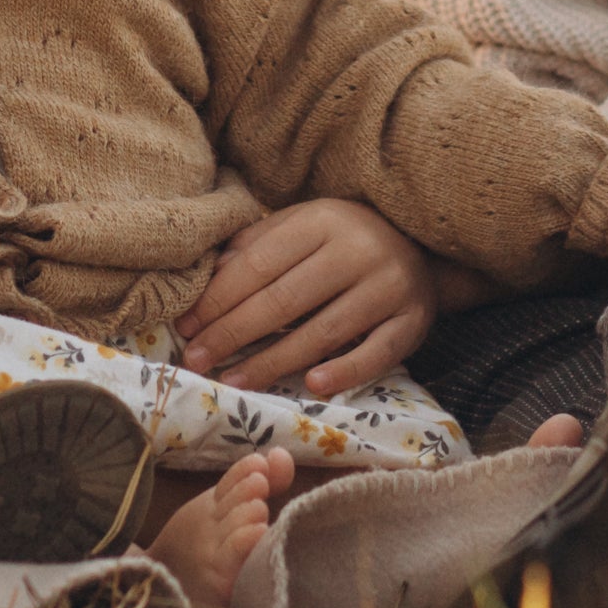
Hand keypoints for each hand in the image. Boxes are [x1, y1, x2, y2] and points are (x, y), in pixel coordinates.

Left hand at [172, 198, 435, 397]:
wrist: (422, 247)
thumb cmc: (345, 238)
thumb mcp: (303, 225)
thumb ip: (257, 244)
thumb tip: (207, 274)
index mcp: (322, 221)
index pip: (259, 264)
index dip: (218, 298)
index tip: (186, 327)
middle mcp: (357, 250)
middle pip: (284, 300)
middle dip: (233, 334)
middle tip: (197, 361)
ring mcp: (388, 287)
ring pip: (323, 331)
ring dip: (273, 362)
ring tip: (234, 382)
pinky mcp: (413, 321)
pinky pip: (376, 353)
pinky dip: (343, 372)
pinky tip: (311, 386)